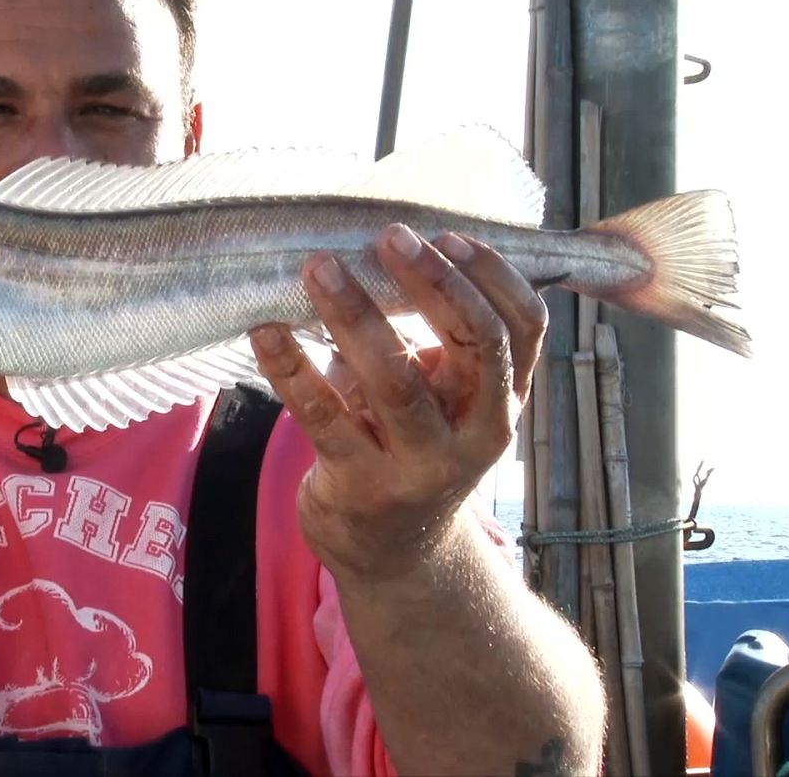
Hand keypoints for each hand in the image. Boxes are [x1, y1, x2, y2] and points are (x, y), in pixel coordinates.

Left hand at [251, 224, 546, 580]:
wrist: (395, 554)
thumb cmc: (414, 449)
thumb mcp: (447, 401)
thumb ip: (441, 340)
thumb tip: (395, 248)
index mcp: (501, 402)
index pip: (523, 330)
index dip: (493, 277)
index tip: (447, 235)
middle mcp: (474, 436)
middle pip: (471, 347)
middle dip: (433, 285)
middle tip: (389, 237)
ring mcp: (419, 466)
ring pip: (395, 381)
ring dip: (355, 316)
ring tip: (319, 268)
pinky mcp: (361, 486)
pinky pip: (322, 417)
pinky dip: (291, 368)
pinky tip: (264, 331)